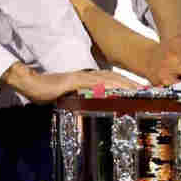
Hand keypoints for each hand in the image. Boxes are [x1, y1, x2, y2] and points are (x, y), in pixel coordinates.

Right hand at [0, 62, 142, 103]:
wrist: (32, 84)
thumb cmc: (49, 91)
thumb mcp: (69, 97)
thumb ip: (82, 98)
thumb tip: (94, 105)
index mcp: (88, 78)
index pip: (112, 80)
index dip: (127, 84)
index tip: (141, 90)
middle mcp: (88, 75)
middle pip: (115, 78)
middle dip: (132, 83)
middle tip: (148, 90)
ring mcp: (81, 76)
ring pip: (108, 79)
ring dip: (124, 83)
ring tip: (138, 90)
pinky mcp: (74, 80)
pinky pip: (93, 83)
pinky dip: (105, 85)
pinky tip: (115, 89)